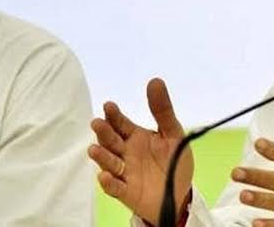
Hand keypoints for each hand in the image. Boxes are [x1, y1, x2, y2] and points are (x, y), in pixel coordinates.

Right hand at [88, 78, 193, 225]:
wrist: (179, 193)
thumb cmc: (173, 161)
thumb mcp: (173, 133)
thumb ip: (163, 110)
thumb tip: (155, 80)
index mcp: (136, 137)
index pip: (121, 124)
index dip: (115, 115)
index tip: (109, 105)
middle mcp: (126, 153)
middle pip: (112, 141)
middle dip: (104, 133)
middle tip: (97, 123)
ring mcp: (125, 172)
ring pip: (109, 163)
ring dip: (101, 157)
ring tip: (94, 149)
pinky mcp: (127, 192)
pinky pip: (116, 188)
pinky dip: (109, 183)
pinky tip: (105, 176)